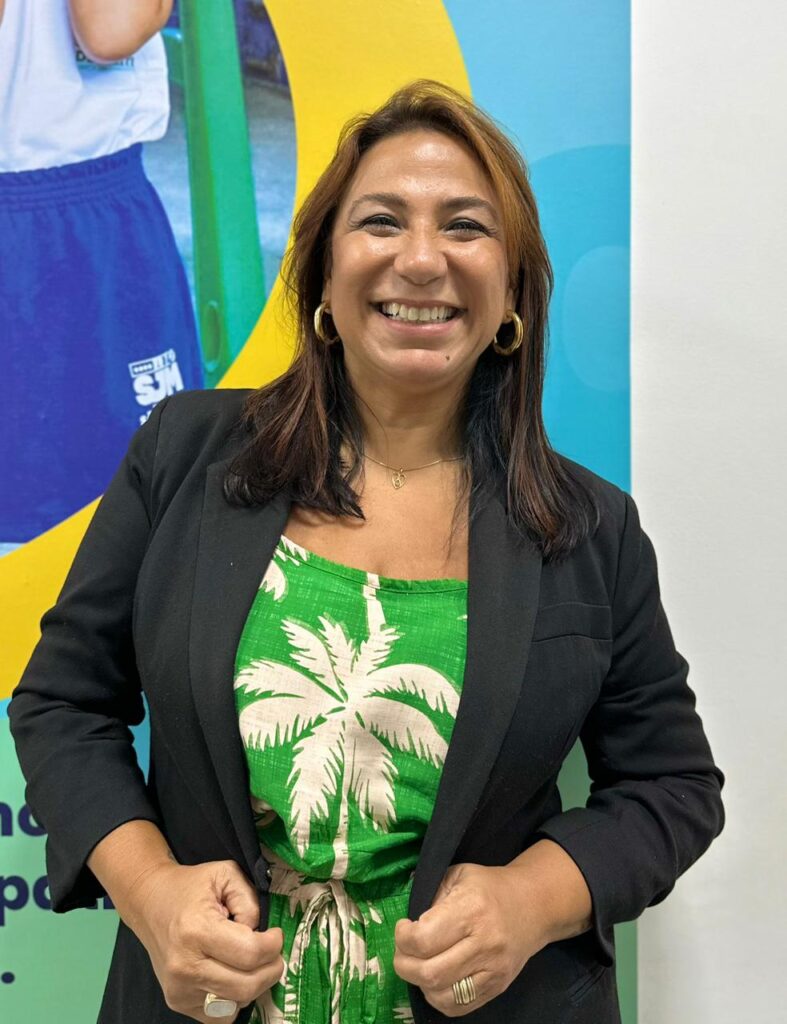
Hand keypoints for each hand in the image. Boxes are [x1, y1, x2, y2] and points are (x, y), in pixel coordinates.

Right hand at [122, 859, 283, 1021]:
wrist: (149, 903)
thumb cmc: (191, 887)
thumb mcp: (225, 874)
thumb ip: (250, 901)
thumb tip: (260, 933)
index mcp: (196, 930)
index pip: (250, 953)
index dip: (273, 945)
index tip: (275, 934)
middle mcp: (184, 966)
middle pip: (247, 986)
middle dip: (271, 969)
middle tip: (272, 953)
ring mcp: (179, 989)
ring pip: (237, 1004)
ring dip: (255, 985)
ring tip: (251, 962)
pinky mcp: (178, 1003)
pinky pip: (220, 1016)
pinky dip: (235, 1000)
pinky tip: (234, 976)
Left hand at [393, 862, 545, 1016]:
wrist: (534, 905)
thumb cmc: (489, 886)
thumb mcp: (457, 876)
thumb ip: (431, 896)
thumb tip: (409, 923)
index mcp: (471, 909)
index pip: (424, 939)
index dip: (403, 938)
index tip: (404, 928)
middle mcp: (484, 943)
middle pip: (429, 973)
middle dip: (404, 964)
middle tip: (403, 951)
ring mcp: (493, 970)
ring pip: (442, 995)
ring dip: (420, 983)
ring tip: (420, 964)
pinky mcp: (498, 987)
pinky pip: (458, 1008)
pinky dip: (438, 997)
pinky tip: (437, 979)